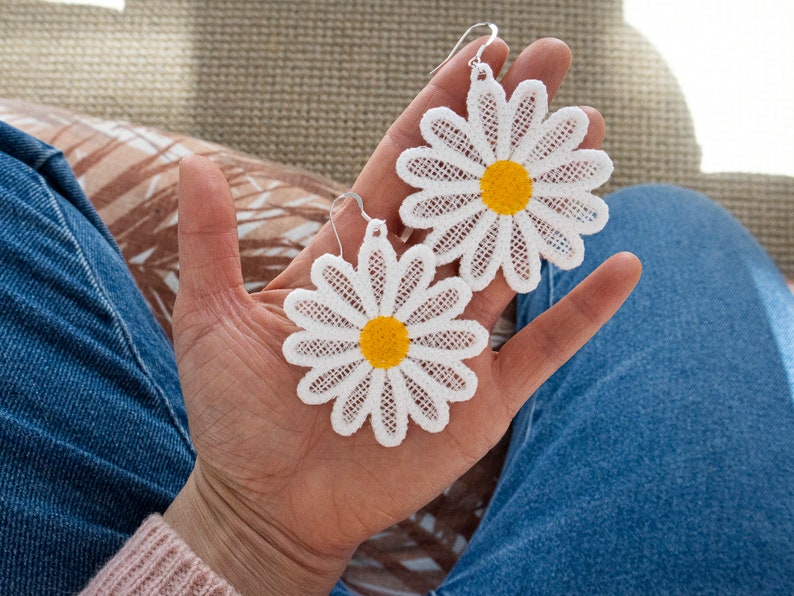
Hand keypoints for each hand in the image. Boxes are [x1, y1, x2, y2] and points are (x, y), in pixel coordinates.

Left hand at [164, 37, 641, 593]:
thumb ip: (212, 243)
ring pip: (509, 255)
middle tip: (553, 66)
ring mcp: (451, 337)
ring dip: (549, 197)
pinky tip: (622, 266)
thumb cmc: (237, 417)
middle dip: (508, 131)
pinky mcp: (480, 394)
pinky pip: (543, 347)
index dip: (440, 112)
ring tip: (588, 135)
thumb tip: (190, 162)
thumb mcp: (211, 323)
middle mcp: (410, 287)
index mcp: (353, 260)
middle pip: (468, 196)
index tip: (482, 54)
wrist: (269, 503)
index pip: (405, 170)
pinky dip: (583, 312)